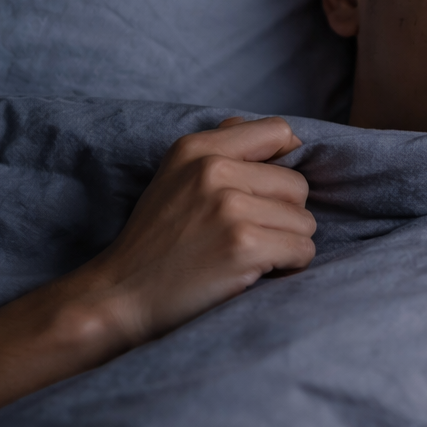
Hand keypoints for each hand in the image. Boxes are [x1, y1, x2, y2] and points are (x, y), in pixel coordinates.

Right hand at [81, 116, 315, 347]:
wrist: (122, 296)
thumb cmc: (157, 241)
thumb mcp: (177, 177)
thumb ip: (225, 150)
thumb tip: (286, 137)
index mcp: (197, 147)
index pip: (278, 131)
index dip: (284, 163)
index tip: (267, 193)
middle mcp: (213, 169)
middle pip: (297, 185)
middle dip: (284, 215)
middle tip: (248, 235)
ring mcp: (229, 207)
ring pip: (305, 221)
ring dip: (286, 244)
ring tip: (248, 255)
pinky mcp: (244, 245)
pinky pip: (302, 250)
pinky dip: (289, 267)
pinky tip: (256, 272)